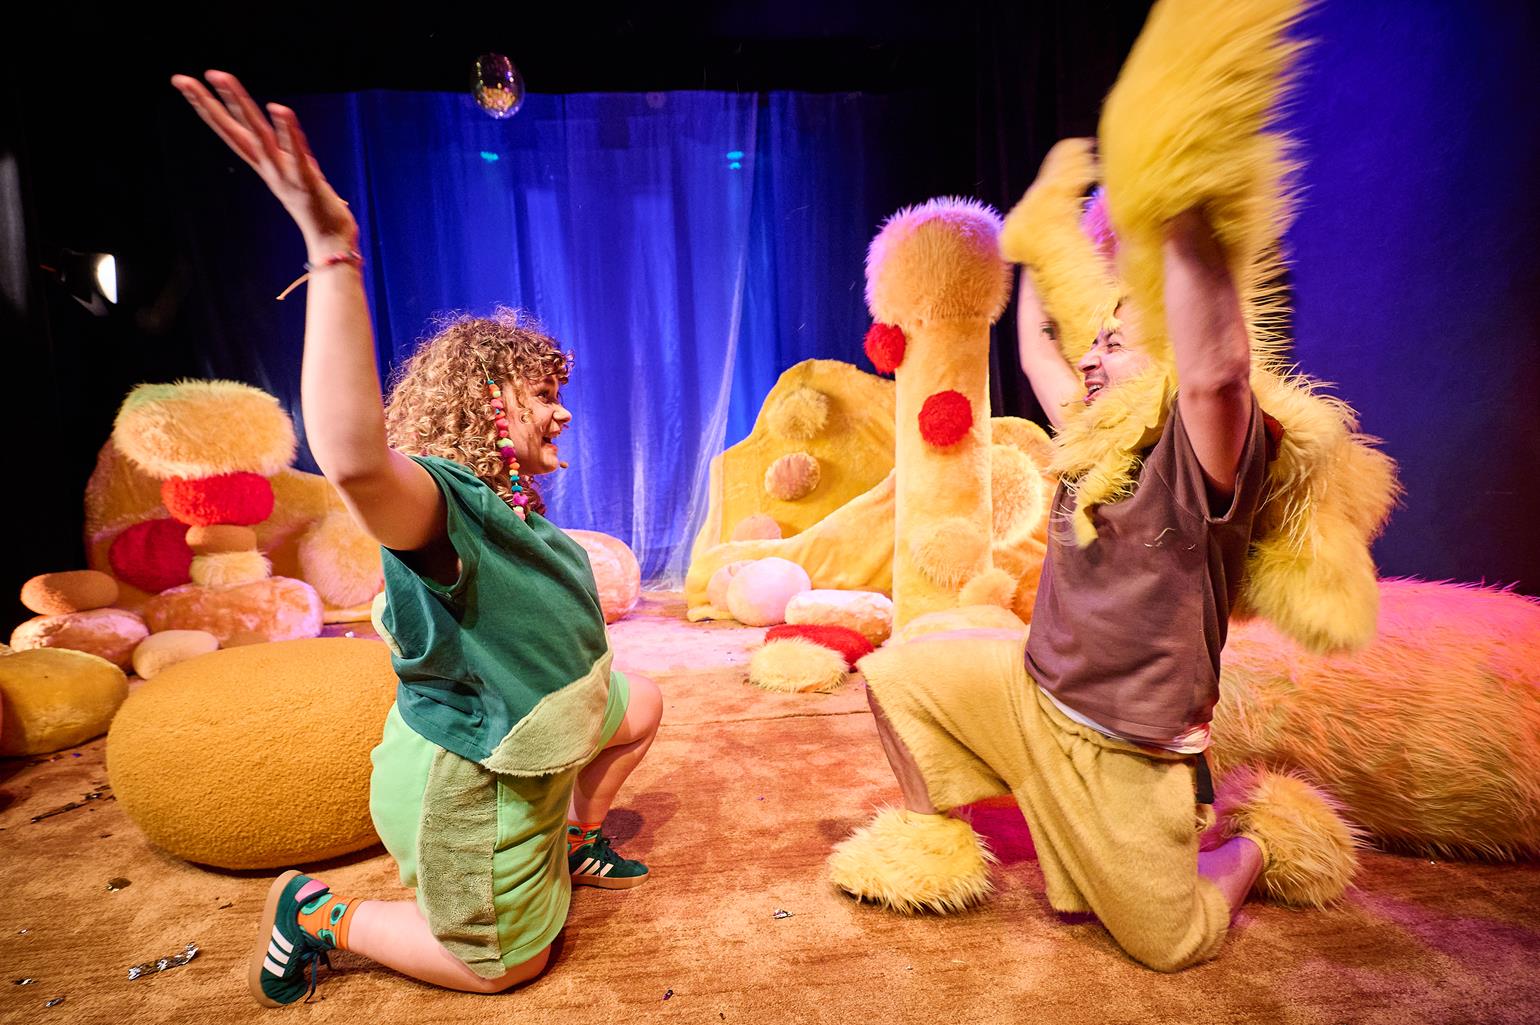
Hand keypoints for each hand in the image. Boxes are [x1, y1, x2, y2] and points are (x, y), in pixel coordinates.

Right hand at [171, 70, 357, 252]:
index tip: (185, 84)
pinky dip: (287, 131)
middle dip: (207, 103)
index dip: (207, 108)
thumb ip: (289, 154)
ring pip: (258, 135)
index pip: (230, 132)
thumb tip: (287, 134)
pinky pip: (295, 152)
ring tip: (222, 77)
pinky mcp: (307, 181)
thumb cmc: (318, 209)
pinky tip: (278, 107)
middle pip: (233, 130)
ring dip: (240, 105)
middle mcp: (268, 168)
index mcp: (264, 165)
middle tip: (181, 79)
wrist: (331, 242)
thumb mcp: (297, 174)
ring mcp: (284, 174)